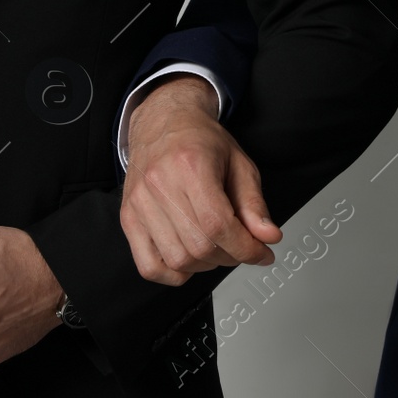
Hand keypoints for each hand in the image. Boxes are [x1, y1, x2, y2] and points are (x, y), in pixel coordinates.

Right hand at [120, 74, 281, 284]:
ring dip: (206, 265)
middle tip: (241, 247)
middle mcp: (160, 184)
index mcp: (190, 165)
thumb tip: (268, 236)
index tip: (261, 253)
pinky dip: (173, 273)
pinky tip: (189, 260)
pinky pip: (148, 265)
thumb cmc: (200, 140)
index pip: (219, 225)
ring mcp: (140, 203)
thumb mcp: (238, 163)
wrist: (163, 123)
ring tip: (217, 248)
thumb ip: (254, 203)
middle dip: (230, 256)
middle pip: (199, 246)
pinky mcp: (129, 218)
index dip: (246, 248)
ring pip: (177, 260)